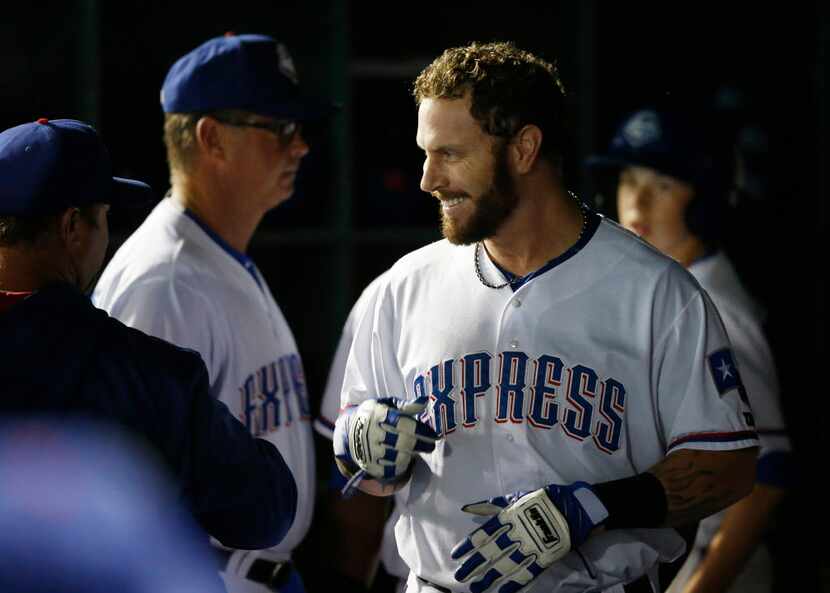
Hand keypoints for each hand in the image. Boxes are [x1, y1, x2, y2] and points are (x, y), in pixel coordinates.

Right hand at [333, 396, 437, 491]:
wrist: (349, 432)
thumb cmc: (374, 415)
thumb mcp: (387, 404)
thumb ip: (406, 405)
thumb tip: (425, 401)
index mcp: (378, 415)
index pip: (403, 424)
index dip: (421, 430)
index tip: (434, 435)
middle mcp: (373, 434)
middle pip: (403, 442)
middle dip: (421, 444)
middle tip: (430, 445)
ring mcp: (370, 451)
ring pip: (399, 458)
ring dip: (411, 455)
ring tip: (415, 450)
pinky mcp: (370, 465)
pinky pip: (391, 470)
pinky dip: (401, 466)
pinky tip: (404, 459)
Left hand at [451, 482, 607, 592]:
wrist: (573, 507)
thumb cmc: (541, 500)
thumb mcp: (514, 498)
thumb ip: (490, 506)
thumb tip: (468, 508)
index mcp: (507, 518)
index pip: (483, 534)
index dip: (468, 546)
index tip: (455, 556)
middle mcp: (516, 534)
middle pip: (490, 553)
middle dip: (473, 565)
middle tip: (460, 576)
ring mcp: (530, 547)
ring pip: (505, 566)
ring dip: (489, 578)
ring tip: (475, 588)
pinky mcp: (544, 558)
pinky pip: (526, 573)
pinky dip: (514, 584)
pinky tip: (501, 592)